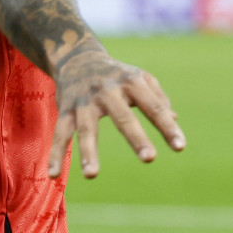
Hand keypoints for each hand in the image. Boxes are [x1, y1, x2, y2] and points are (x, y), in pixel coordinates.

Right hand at [48, 44, 185, 178]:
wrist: (77, 56)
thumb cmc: (117, 74)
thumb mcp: (140, 79)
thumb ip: (158, 99)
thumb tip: (174, 120)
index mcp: (131, 82)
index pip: (153, 106)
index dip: (167, 126)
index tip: (180, 147)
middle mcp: (107, 89)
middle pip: (122, 116)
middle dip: (136, 137)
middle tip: (150, 158)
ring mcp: (84, 100)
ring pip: (86, 128)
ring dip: (88, 151)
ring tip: (91, 175)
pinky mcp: (66, 109)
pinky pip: (60, 133)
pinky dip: (55, 154)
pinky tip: (52, 176)